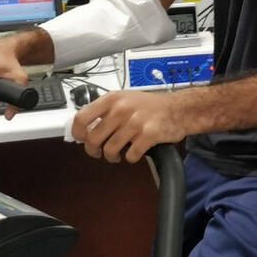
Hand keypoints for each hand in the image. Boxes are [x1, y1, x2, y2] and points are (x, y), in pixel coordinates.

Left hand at [70, 90, 186, 163]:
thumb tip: (84, 128)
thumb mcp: (124, 99)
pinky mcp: (149, 135)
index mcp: (112, 99)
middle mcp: (121, 109)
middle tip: (99, 152)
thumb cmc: (150, 106)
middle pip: (94, 139)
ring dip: (112, 156)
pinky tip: (135, 152)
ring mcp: (135, 122)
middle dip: (94, 151)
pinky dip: (131, 158)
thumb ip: (104, 110)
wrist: (178, 109)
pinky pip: (131, 155)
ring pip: (110, 150)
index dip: (78, 133)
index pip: (81, 117)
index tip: (82, 139)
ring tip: (117, 155)